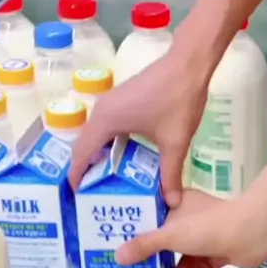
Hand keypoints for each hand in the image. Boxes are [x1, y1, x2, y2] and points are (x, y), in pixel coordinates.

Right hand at [69, 51, 208, 206]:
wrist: (188, 64)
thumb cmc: (178, 102)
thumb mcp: (175, 143)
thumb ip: (170, 175)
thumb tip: (173, 203)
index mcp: (106, 121)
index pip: (82, 154)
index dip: (77, 175)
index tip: (78, 197)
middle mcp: (101, 111)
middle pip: (84, 144)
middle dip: (85, 168)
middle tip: (93, 193)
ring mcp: (110, 103)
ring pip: (95, 134)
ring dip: (97, 155)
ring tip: (106, 180)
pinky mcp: (120, 99)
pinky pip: (105, 126)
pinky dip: (107, 143)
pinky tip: (122, 157)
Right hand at [116, 190, 253, 267]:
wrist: (251, 234)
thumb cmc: (208, 226)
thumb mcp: (170, 235)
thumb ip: (144, 246)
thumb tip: (117, 257)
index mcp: (178, 204)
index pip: (152, 215)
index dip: (137, 230)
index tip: (121, 244)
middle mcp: (191, 218)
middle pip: (166, 239)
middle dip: (156, 257)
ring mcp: (206, 235)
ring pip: (184, 255)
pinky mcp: (219, 251)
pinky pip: (202, 264)